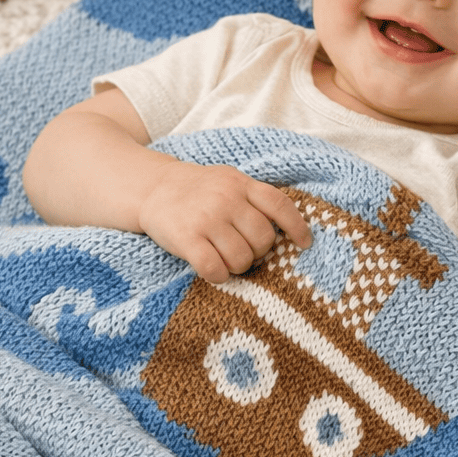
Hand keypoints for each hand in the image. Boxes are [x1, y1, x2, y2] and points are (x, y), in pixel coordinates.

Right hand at [138, 159, 311, 284]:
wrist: (153, 188)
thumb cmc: (199, 191)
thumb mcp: (229, 181)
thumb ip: (254, 198)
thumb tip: (288, 228)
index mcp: (241, 184)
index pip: (279, 205)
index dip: (297, 227)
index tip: (304, 244)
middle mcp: (226, 199)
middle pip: (263, 240)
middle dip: (258, 253)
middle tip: (243, 251)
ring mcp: (206, 218)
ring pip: (242, 259)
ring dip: (238, 267)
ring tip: (226, 259)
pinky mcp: (186, 238)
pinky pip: (215, 269)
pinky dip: (219, 276)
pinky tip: (214, 270)